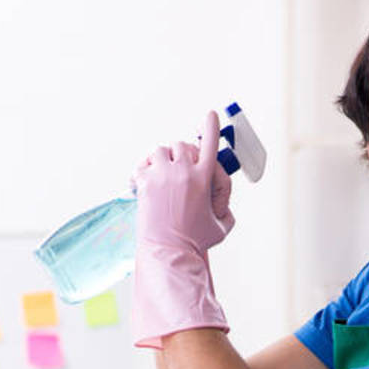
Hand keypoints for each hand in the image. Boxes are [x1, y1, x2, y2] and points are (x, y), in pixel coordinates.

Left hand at [133, 111, 234, 255]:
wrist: (169, 253)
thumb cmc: (195, 244)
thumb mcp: (220, 229)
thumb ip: (226, 213)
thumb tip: (224, 207)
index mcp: (204, 179)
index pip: (211, 145)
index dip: (211, 128)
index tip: (211, 115)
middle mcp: (184, 172)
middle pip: (181, 145)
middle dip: (180, 154)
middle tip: (176, 170)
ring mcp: (163, 175)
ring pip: (160, 151)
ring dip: (161, 160)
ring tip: (160, 176)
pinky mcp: (144, 183)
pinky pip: (142, 164)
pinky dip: (142, 171)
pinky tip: (142, 183)